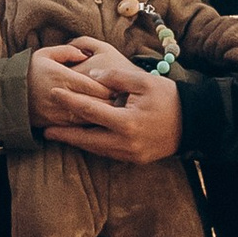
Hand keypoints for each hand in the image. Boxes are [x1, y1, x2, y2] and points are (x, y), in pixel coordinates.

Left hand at [31, 39, 182, 162]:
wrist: (193, 123)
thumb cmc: (168, 98)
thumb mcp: (144, 81)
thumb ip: (116, 77)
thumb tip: (91, 77)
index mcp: (127, 122)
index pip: (90, 110)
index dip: (70, 101)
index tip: (53, 94)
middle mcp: (125, 142)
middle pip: (86, 139)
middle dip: (64, 134)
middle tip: (44, 129)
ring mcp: (130, 154)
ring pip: (95, 149)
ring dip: (76, 142)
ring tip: (58, 136)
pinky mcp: (134, 159)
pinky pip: (107, 153)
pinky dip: (92, 146)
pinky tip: (82, 140)